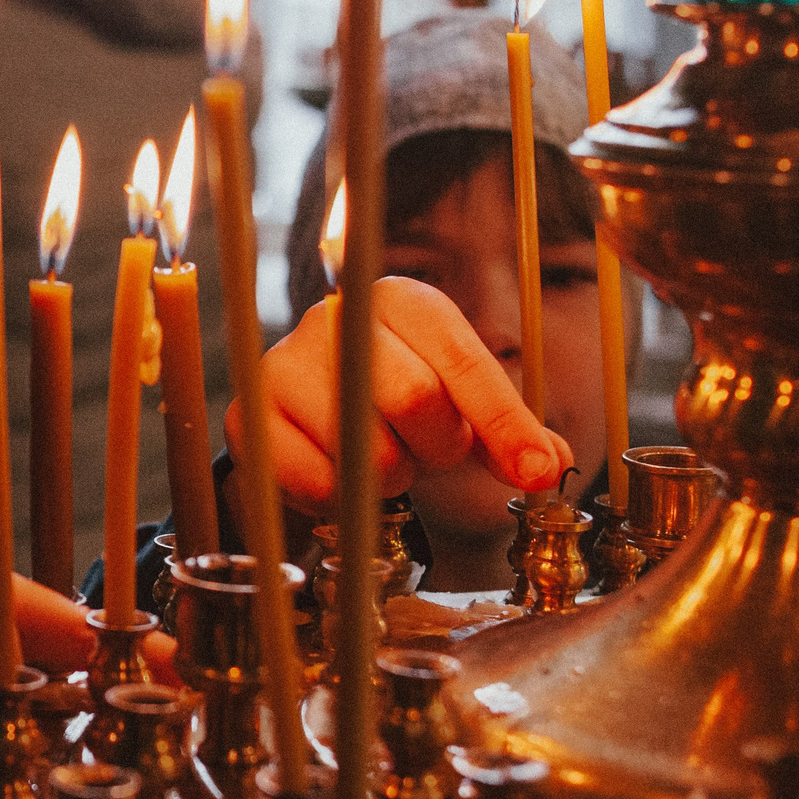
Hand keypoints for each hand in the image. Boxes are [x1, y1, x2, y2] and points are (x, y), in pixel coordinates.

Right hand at [225, 277, 572, 515]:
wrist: (302, 407)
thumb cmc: (391, 398)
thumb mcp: (457, 401)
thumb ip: (507, 432)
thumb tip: (548, 466)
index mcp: (400, 300)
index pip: (463, 361)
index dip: (503, 422)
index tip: (535, 471)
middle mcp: (336, 317)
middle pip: (414, 400)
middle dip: (437, 447)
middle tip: (428, 452)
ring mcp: (283, 364)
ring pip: (366, 450)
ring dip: (390, 476)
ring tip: (381, 457)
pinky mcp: (249, 418)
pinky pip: (318, 483)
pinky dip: (343, 497)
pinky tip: (341, 476)